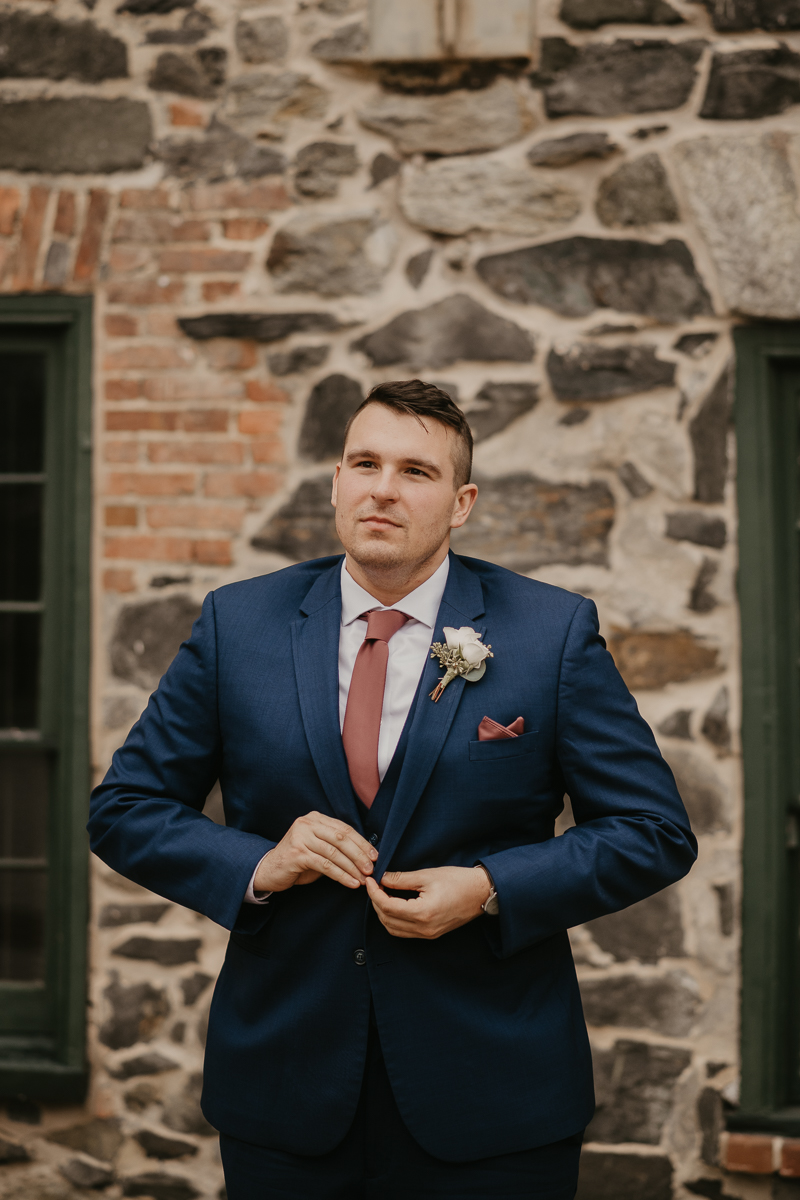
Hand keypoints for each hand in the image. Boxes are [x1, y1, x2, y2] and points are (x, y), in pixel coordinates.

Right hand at [254, 812, 377, 892]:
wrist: (269, 870)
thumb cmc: (298, 860)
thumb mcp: (318, 848)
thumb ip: (336, 846)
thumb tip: (365, 856)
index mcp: (315, 819)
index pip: (344, 828)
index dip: (361, 842)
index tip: (374, 856)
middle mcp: (307, 824)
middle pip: (341, 838)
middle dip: (359, 854)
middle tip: (371, 868)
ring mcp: (301, 837)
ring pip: (335, 852)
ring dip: (352, 867)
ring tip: (363, 878)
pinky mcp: (297, 854)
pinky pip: (325, 865)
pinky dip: (341, 875)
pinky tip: (351, 883)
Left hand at [365, 866, 490, 938]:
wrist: (481, 893)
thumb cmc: (458, 881)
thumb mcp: (428, 875)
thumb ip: (402, 879)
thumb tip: (382, 878)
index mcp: (423, 913)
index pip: (388, 907)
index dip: (374, 893)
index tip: (370, 880)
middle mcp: (424, 929)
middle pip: (388, 920)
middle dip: (376, 903)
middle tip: (374, 885)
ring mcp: (428, 934)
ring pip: (394, 929)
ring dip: (384, 913)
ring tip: (381, 895)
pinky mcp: (431, 934)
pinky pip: (404, 932)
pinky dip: (394, 920)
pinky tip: (394, 905)